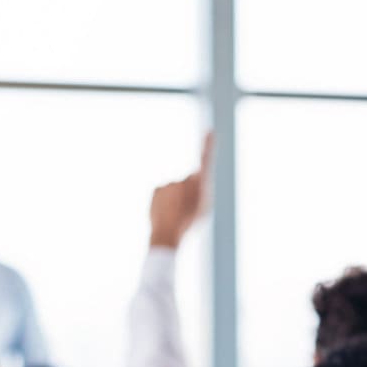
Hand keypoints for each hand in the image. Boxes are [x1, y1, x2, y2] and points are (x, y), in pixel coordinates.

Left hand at [149, 133, 214, 248]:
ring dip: (176, 197)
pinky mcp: (158, 188)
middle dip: (188, 190)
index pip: (205, 161)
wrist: (166, 235)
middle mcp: (185, 181)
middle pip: (190, 180)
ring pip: (175, 187)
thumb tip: (194, 175)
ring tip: (175, 212)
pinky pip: (163, 191)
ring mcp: (171, 184)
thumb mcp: (202, 207)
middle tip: (186, 208)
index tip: (209, 131)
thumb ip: (200, 188)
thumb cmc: (188, 223)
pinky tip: (165, 210)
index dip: (207, 146)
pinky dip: (165, 199)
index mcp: (200, 186)